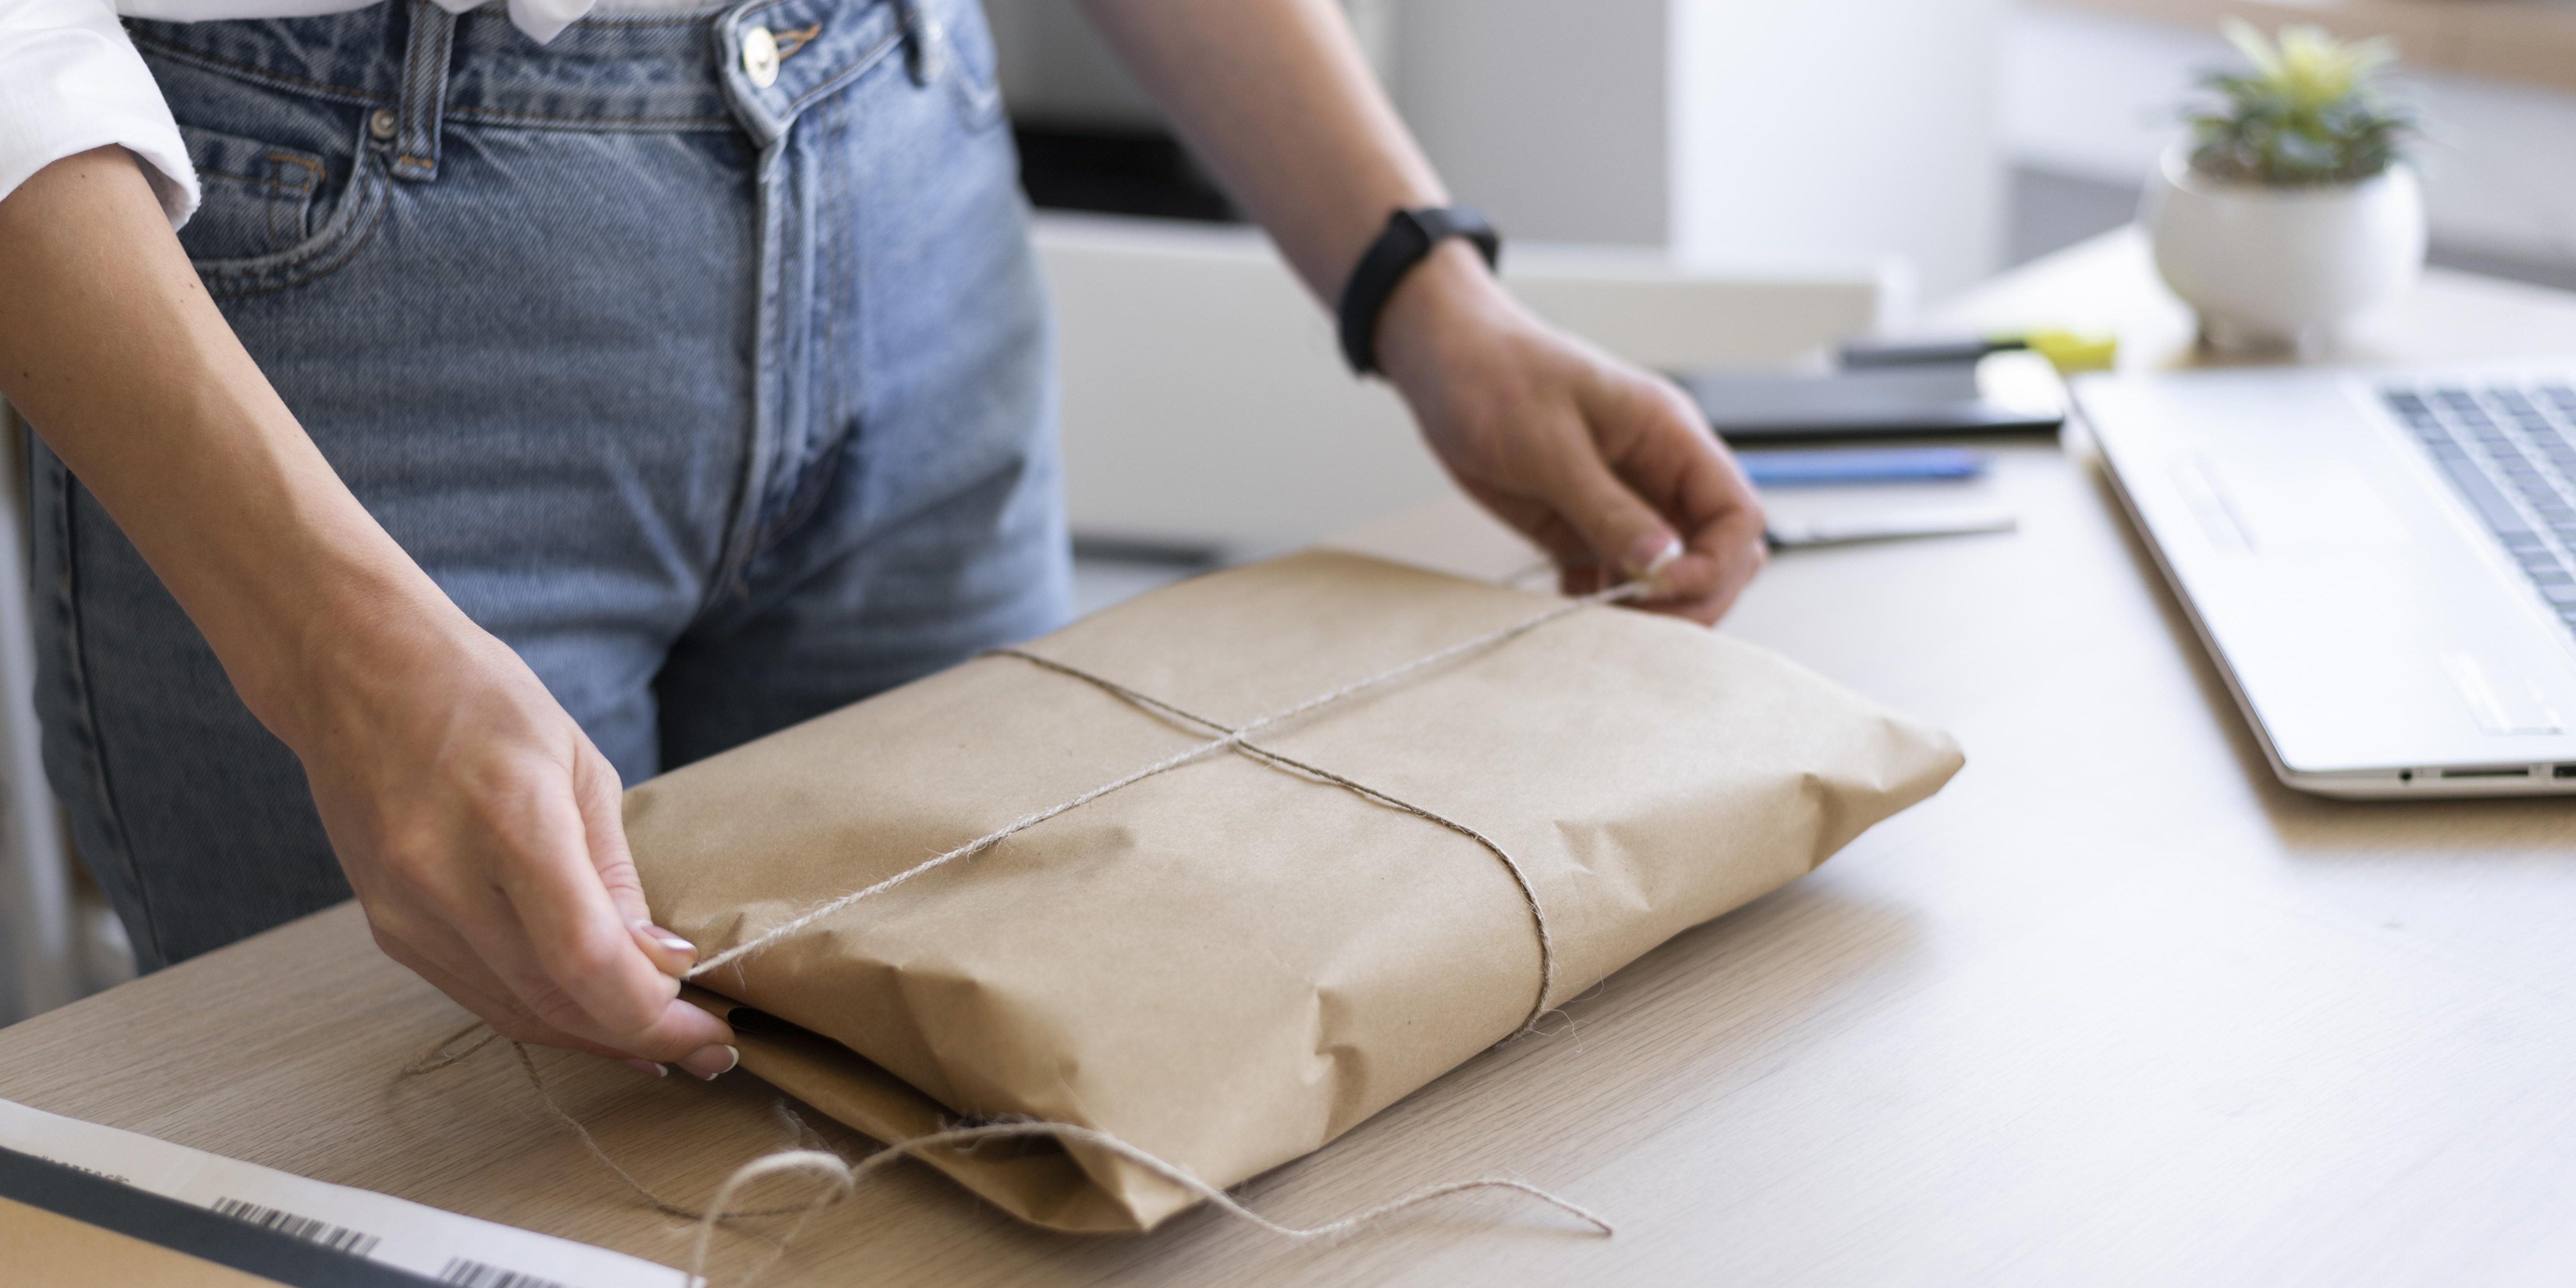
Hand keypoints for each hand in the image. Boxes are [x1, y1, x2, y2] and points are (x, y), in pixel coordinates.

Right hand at [292, 606, 737, 1078]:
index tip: (710, 1028)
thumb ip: (616, 876)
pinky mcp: (389, 930)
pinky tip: (594, 1017)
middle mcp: (444, 878)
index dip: (654, 1013)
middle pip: (555, 999)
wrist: (353, 671)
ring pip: (515, 1012)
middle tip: (709, 1048)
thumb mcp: (582, 767)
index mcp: (509, 820)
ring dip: (596, 1038)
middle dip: (643, 1036)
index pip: (585, 958)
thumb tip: (660, 962)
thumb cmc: (479, 699)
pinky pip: (477, 996)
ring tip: (665, 1044)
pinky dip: (544, 1013)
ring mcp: (405, 912)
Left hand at [1374, 243, 1768, 623]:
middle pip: (1715, 551)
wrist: (1444, 362)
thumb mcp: (1549, 443)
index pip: (1735, 512)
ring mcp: (1622, 501)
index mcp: (1669, 435)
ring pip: (1668, 571)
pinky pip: (1615, 575)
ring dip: (1647, 605)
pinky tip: (1571, 605)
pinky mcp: (1581, 523)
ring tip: (1601, 619)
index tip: (1666, 588)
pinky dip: (1602, 599)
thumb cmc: (1496, 375)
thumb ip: (1607, 507)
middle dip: (1691, 595)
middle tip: (1639, 622)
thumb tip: (1662, 565)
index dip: (1715, 562)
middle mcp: (1657, 473)